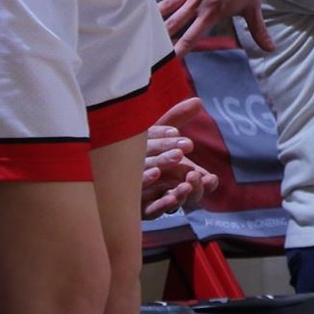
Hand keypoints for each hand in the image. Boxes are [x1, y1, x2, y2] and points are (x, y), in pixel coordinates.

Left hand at [142, 99, 218, 217]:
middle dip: (196, 188)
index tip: (211, 177)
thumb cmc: (135, 145)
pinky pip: (151, 211)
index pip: (201, 182)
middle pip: (191, 196)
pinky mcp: (136, 209)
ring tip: (183, 186)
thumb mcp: (156, 131)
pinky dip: (160, 205)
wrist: (103, 158)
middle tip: (194, 176)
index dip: (208, 183)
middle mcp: (169, 188)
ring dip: (180, 196)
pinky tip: (165, 195)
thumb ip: (176, 118)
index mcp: (179, 173)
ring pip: (173, 204)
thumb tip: (198, 101)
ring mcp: (154, 200)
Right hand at [155, 0, 273, 54]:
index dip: (179, 50)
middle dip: (161, 36)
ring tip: (139, 23)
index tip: (168, 62)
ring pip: (169, 2)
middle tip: (146, 47)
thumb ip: (259, 32)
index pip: (192, 37)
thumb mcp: (254, 9)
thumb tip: (271, 49)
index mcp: (212, 13)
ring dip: (155, 13)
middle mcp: (198, 2)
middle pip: (175, 22)